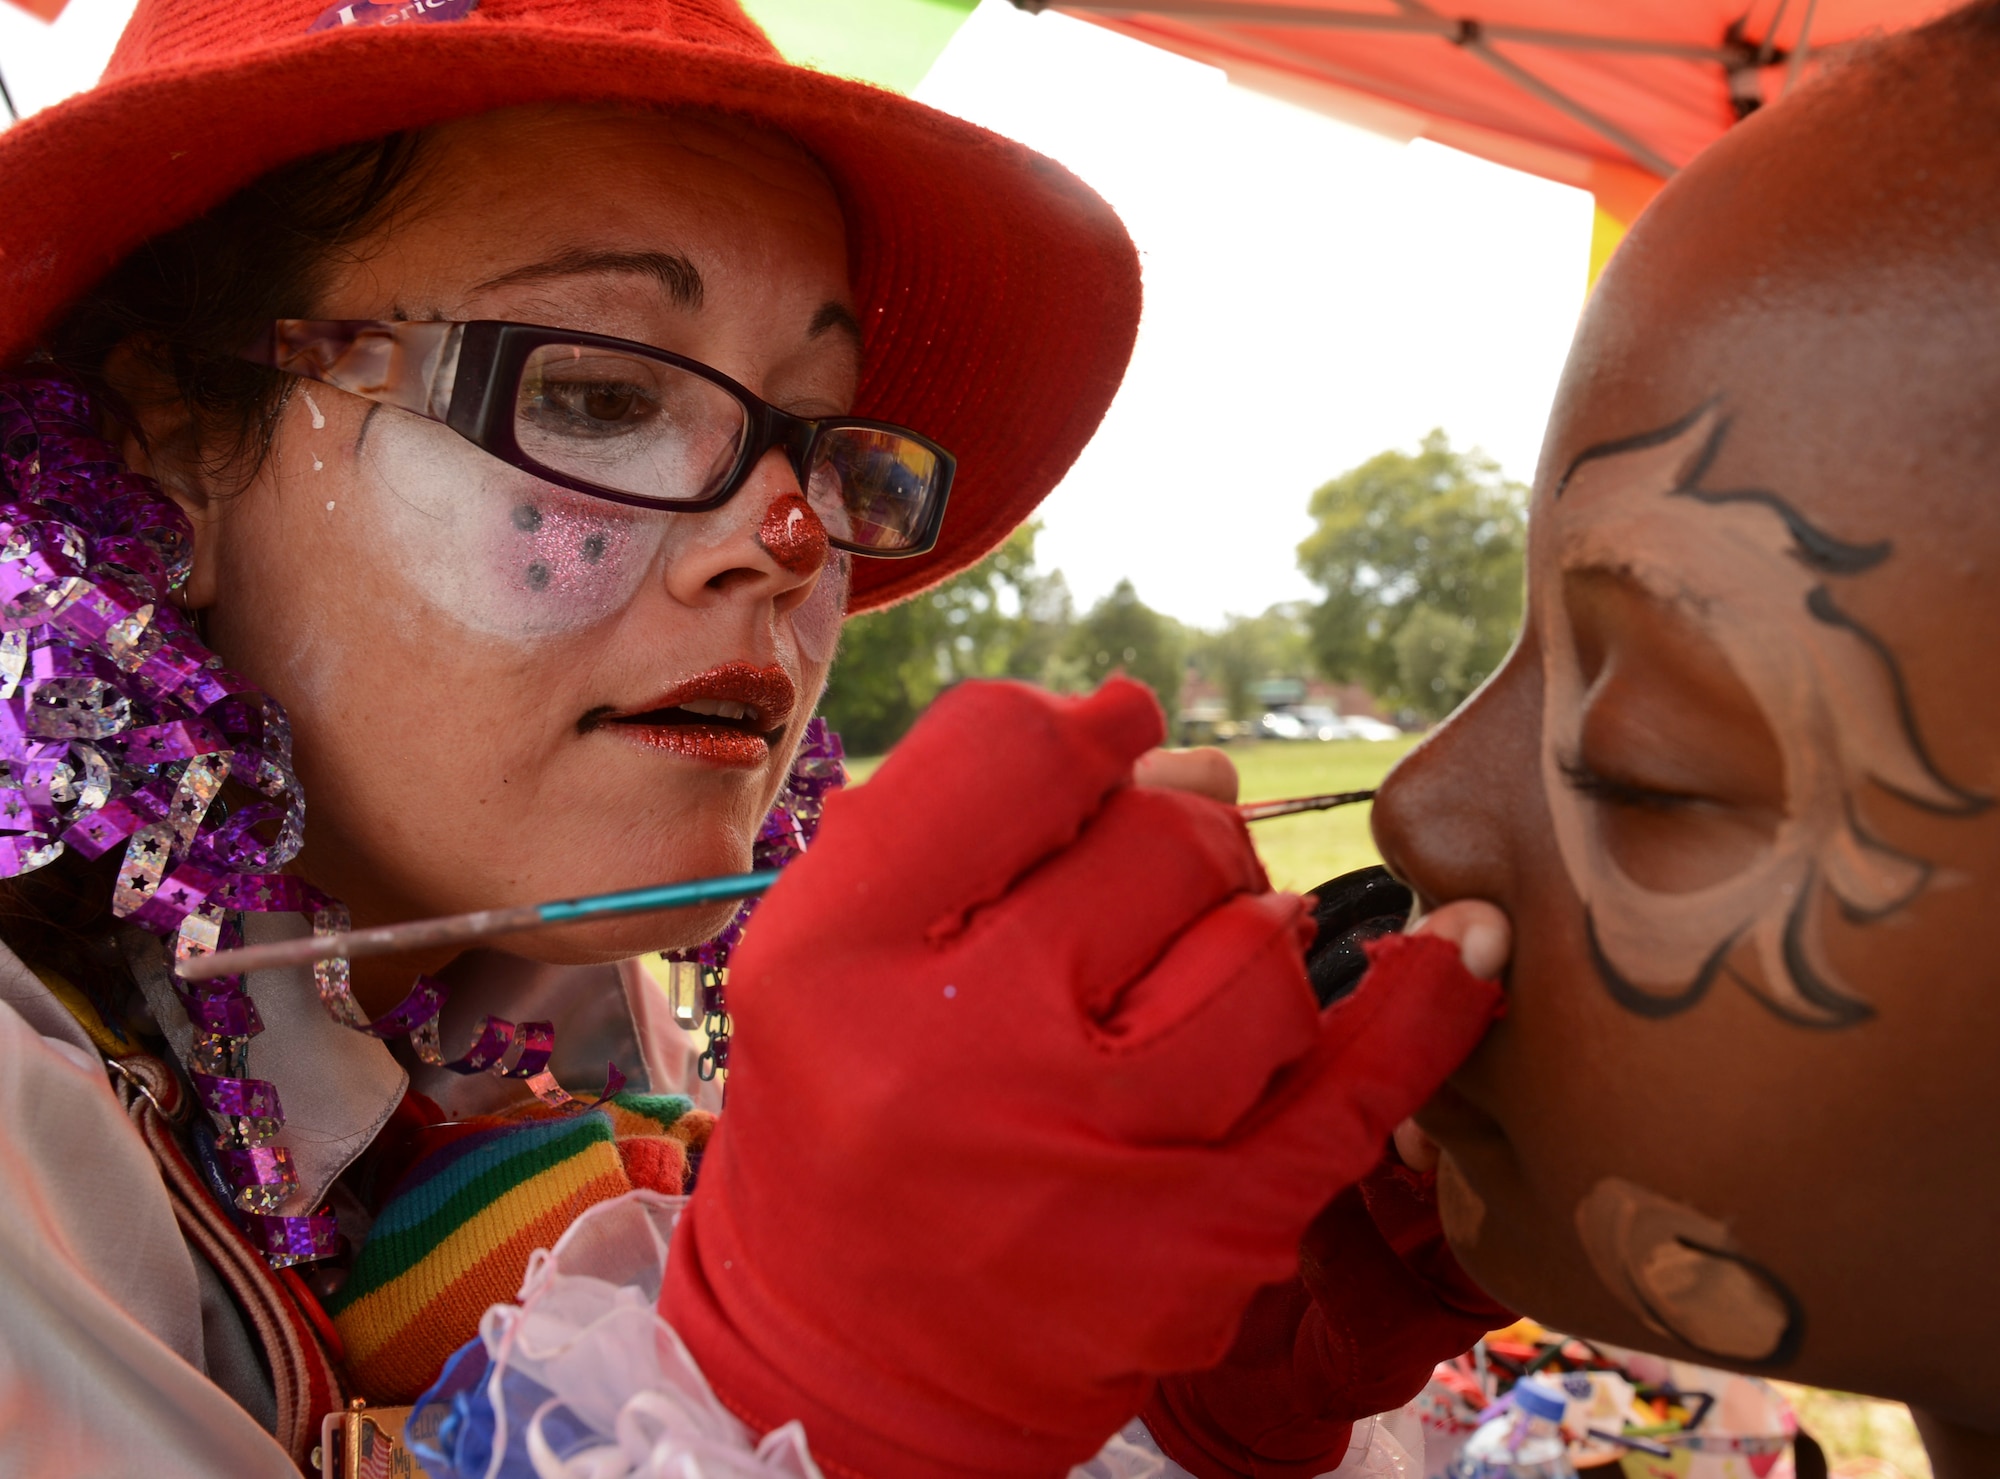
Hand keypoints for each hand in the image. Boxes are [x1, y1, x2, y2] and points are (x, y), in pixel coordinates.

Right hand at [664, 679, 1499, 1477]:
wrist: (847, 1373)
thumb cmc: (842, 1124)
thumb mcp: (821, 954)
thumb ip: (951, 823)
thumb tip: (1158, 733)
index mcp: (831, 955)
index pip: (1004, 753)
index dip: (1082, 730)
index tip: (1112, 742)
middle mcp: (953, 1047)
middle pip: (1155, 836)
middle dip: (1178, 827)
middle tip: (1158, 866)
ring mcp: (1089, 1152)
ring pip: (1260, 946)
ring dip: (1255, 921)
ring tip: (1209, 953)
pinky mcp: (1199, 1240)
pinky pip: (1355, 1090)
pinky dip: (1421, 1007)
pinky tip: (1461, 949)